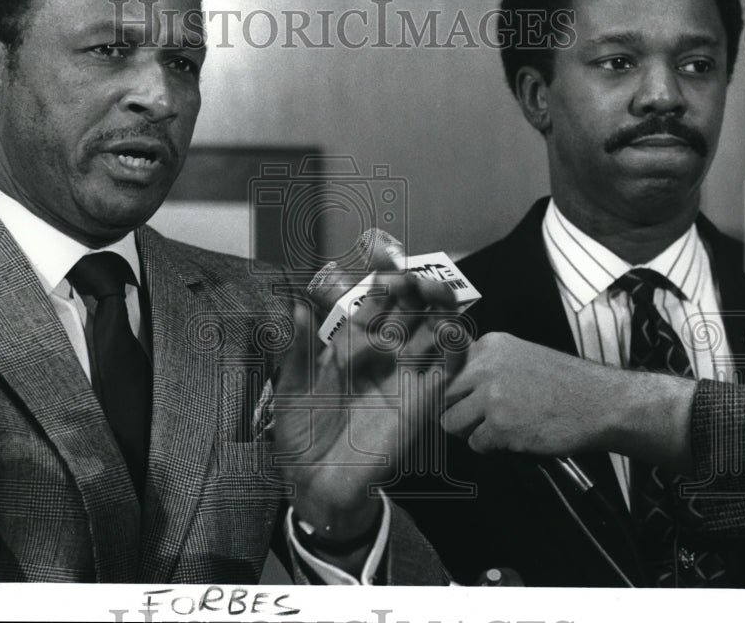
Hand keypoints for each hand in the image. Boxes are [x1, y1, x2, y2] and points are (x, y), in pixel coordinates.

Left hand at [272, 257, 467, 569]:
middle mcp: (382, 353)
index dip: (383, 280)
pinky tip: (449, 331)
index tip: (385, 263)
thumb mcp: (291, 387)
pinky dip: (453, 347)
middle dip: (416, 287)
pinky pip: (447, 369)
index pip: (375, 301)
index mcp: (351, 343)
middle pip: (410, 308)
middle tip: (414, 276)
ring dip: (439, 308)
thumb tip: (294, 305)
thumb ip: (296, 348)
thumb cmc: (301, 432)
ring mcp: (405, 375)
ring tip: (435, 292)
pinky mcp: (423, 401)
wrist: (318, 481)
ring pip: (434, 330)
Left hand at [441, 332, 694, 469]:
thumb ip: (485, 364)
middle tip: (475, 418)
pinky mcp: (502, 427)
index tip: (455, 397)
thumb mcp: (520, 355)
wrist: (602, 403)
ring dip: (470, 431)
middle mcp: (486, 367)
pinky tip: (513, 437)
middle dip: (455, 409)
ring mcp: (493, 397)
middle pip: (441, 395)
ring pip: (451, 422)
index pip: (444, 366)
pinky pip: (475, 443)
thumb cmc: (566, 384)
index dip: (448, 387)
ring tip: (497, 428)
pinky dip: (491, 447)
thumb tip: (448, 382)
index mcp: (490, 345)